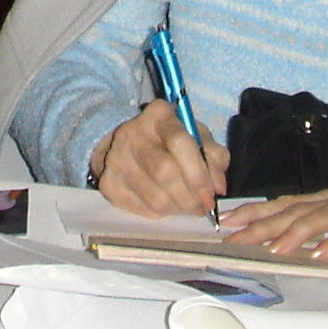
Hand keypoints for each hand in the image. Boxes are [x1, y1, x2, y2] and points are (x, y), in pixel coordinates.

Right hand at [91, 100, 227, 218]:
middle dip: (190, 196)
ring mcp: (116, 159)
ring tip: (188, 206)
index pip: (180, 142)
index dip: (199, 173)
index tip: (213, 194)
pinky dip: (163, 213)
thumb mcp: (196, 137)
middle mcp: (132, 134)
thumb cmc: (169, 141)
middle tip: (202, 206)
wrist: (125, 146)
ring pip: (156, 197)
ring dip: (179, 208)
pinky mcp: (109, 184)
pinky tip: (169, 205)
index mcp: (158, 115)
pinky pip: (143, 209)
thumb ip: (214, 157)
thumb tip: (218, 186)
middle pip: (165, 172)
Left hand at [221, 176, 327, 263]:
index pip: (294, 202)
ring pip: (325, 216)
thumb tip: (307, 242)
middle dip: (264, 222)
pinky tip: (321, 253)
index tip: (229, 222)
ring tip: (269, 246)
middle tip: (233, 235)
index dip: (261, 211)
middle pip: (301, 208)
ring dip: (294, 231)